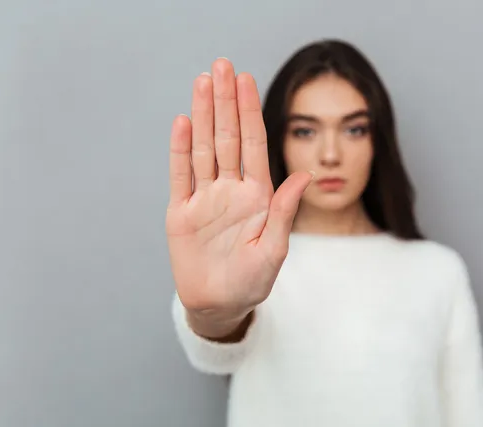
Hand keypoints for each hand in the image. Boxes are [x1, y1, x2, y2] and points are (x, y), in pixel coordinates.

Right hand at [166, 58, 311, 317]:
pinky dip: (180, 149)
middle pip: (228, 137)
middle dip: (226, 101)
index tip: (246, 80)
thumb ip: (284, 212)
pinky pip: (181, 175)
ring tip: (203, 82)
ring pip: (204, 148)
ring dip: (203, 115)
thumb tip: (302, 175)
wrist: (220, 304)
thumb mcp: (274, 250)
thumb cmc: (252, 281)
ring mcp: (205, 198)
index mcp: (258, 196)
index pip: (253, 144)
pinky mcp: (181, 211)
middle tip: (222, 66)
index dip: (250, 112)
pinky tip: (184, 122)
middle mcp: (231, 189)